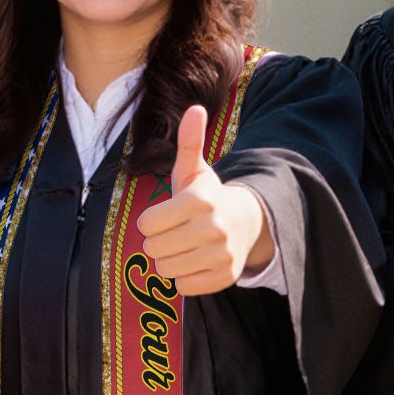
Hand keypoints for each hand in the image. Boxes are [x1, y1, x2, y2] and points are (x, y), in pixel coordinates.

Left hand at [134, 104, 271, 294]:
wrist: (247, 223)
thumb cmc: (208, 197)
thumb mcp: (195, 170)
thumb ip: (189, 141)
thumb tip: (195, 108)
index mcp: (200, 201)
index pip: (147, 225)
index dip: (150, 222)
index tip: (165, 217)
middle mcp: (213, 229)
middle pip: (153, 249)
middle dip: (158, 242)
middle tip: (175, 233)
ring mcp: (221, 255)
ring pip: (166, 270)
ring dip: (169, 260)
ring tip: (184, 247)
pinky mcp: (224, 277)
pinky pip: (183, 287)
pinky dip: (184, 278)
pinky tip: (195, 261)